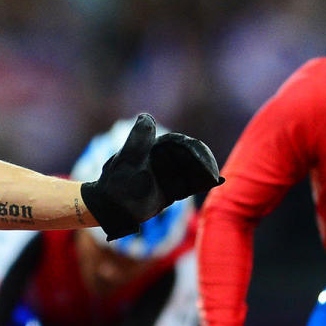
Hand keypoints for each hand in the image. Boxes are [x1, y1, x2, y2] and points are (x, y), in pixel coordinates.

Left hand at [78, 113, 222, 238]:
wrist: (110, 208)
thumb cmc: (116, 184)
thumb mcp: (127, 161)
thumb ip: (138, 140)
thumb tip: (145, 116)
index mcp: (155, 146)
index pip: (181, 144)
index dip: (195, 152)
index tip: (203, 163)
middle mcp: (164, 158)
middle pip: (191, 156)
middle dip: (204, 162)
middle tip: (213, 175)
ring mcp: (169, 173)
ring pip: (193, 169)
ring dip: (205, 172)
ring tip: (214, 179)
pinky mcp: (172, 189)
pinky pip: (191, 183)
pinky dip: (202, 182)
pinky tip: (214, 181)